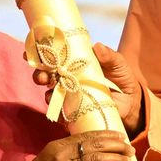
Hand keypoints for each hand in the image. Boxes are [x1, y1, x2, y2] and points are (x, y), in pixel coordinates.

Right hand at [4, 132, 132, 160]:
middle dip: (115, 147)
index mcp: (58, 146)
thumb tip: (87, 156)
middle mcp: (62, 154)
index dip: (106, 136)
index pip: (87, 136)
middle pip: (94, 146)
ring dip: (114, 160)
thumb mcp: (48, 160)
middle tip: (129, 149)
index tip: (121, 137)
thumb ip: (65, 155)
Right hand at [31, 43, 147, 134]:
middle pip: (46, 75)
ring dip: (46, 92)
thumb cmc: (122, 78)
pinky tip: (61, 111)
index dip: (38, 53)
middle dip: (39, 74)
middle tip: (41, 75)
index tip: (28, 52)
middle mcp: (68, 79)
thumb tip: (97, 46)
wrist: (131, 103)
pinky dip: (59, 112)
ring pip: (50, 94)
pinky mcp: (75, 113)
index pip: (53, 56)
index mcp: (75, 63)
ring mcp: (70, 96)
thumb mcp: (118, 63)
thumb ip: (109, 56)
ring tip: (50, 93)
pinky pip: (61, 113)